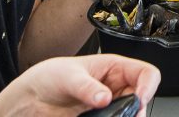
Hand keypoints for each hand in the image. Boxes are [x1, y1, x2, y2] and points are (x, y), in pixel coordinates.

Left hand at [0, 54, 159, 116]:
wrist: (30, 98)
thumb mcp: (68, 77)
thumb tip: (105, 97)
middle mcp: (115, 86)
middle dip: (138, 109)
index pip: (145, 73)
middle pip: (142, 97)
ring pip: (130, 112)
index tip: (138, 101)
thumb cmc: (49, 76)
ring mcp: (108, 105)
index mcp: (114, 67)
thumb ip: (86, 88)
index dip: (148, 86)